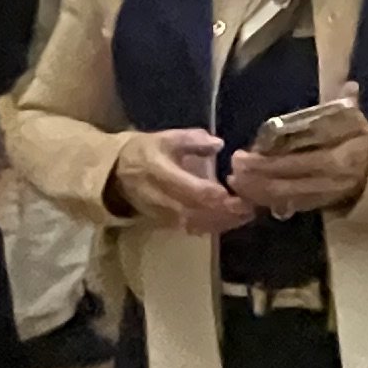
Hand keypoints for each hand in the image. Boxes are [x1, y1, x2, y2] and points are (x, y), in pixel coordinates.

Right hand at [111, 127, 254, 236]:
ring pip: (198, 225)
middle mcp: (162, 199)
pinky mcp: (166, 225)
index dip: (219, 195)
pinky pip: (193, 229)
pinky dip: (213, 226)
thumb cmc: (145, 152)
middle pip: (200, 212)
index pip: (194, 191)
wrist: (115, 175)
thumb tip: (218, 144)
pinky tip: (230, 221)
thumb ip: (192, 140)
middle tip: (252, 207)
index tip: (240, 192)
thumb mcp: (166, 138)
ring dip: (224, 222)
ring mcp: (163, 215)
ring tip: (246, 214)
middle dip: (228, 212)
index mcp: (161, 173)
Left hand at [228, 97, 367, 219]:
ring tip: (235, 182)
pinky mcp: (317, 206)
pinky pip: (289, 206)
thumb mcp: (358, 123)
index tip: (244, 155)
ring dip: (256, 192)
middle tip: (232, 168)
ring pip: (284, 199)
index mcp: (336, 159)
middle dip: (255, 179)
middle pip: (284, 185)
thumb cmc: (364, 144)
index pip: (296, 164)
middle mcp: (327, 182)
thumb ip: (347, 105)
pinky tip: (250, 194)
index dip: (267, 163)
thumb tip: (349, 86)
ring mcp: (321, 196)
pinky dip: (267, 201)